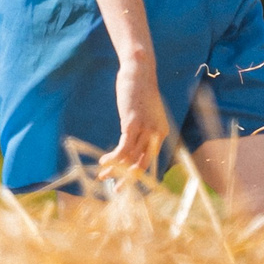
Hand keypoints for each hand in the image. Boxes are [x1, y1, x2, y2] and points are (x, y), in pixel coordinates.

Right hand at [99, 60, 172, 181]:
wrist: (139, 73)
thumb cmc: (139, 95)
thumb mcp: (145, 116)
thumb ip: (140, 132)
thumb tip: (130, 150)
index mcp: (161, 133)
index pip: (151, 160)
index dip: (138, 175)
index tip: (126, 184)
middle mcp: (157, 134)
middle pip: (143, 164)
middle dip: (129, 179)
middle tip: (116, 191)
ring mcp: (146, 129)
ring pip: (130, 158)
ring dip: (115, 169)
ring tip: (102, 176)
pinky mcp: (133, 124)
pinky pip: (123, 148)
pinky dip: (113, 157)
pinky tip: (103, 162)